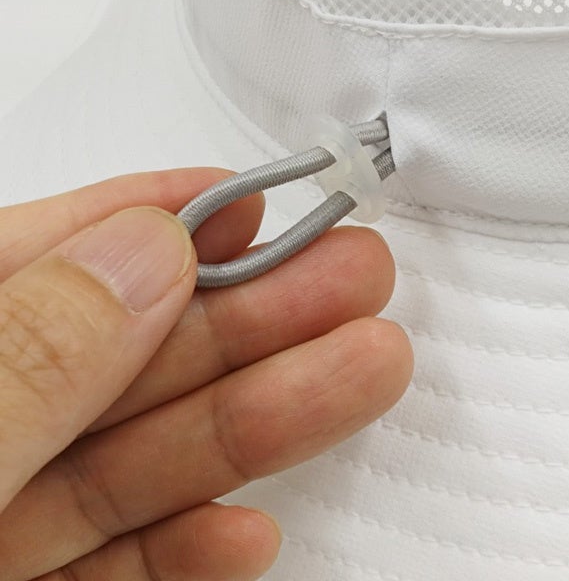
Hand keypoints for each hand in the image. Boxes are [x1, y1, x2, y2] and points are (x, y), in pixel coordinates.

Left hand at [0, 168, 411, 579]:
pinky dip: (190, 547)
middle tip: (351, 275)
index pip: (36, 261)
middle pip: (120, 359)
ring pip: (137, 460)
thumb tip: (144, 251)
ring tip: (361, 370)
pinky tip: (250, 526)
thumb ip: (28, 356)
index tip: (244, 199)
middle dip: (249, 315)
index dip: (147, 217)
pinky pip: (119, 568)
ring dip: (257, 421)